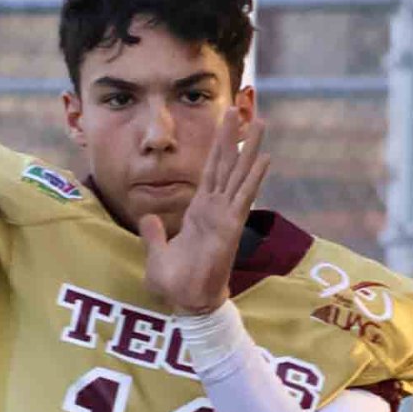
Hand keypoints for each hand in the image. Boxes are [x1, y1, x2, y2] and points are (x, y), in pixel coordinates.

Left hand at [138, 110, 269, 316]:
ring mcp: (225, 215)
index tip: (223, 125)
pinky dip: (254, 177)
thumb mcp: (156, 254)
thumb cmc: (176, 284)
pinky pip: (243, 196)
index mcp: (199, 211)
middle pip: (226, 164)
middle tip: (239, 107)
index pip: (210, 172)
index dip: (217, 148)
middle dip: (232, 136)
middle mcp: (215, 209)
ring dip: (249, 148)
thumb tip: (147, 218)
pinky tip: (265, 157)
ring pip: (238, 174)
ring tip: (260, 121)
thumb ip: (154, 234)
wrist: (188, 304)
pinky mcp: (230, 226)